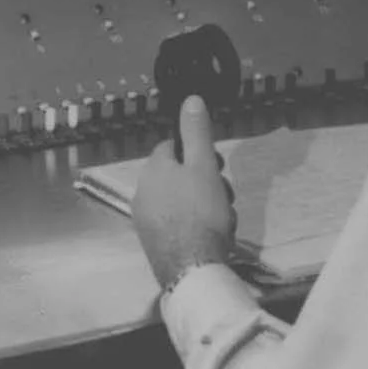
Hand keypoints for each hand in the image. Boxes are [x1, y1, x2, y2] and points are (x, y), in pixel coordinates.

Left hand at [130, 96, 239, 289]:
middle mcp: (142, 192)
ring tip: (225, 218)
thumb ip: (196, 133)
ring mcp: (145, 220)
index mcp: (152, 170)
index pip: (171, 146)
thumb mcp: (203, 166)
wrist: (192, 269)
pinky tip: (213, 235)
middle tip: (225, 193)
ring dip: (205, 205)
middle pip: (178, 175)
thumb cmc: (201, 212)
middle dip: (206, 181)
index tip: (216, 163)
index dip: (196, 151)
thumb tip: (190, 99)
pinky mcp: (153, 242)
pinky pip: (177, 223)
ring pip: (181, 201)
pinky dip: (195, 224)